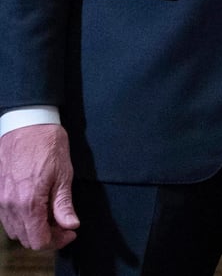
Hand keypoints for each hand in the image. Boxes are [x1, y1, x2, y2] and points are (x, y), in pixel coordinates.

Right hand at [0, 124, 78, 249]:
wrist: (26, 124)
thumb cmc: (48, 146)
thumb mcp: (64, 175)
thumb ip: (63, 204)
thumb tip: (71, 225)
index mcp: (28, 203)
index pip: (38, 240)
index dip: (57, 241)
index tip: (71, 231)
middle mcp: (9, 206)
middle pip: (26, 238)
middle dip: (47, 236)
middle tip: (65, 224)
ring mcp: (0, 200)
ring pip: (15, 230)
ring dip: (34, 229)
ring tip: (53, 214)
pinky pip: (7, 217)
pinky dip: (22, 219)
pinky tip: (38, 206)